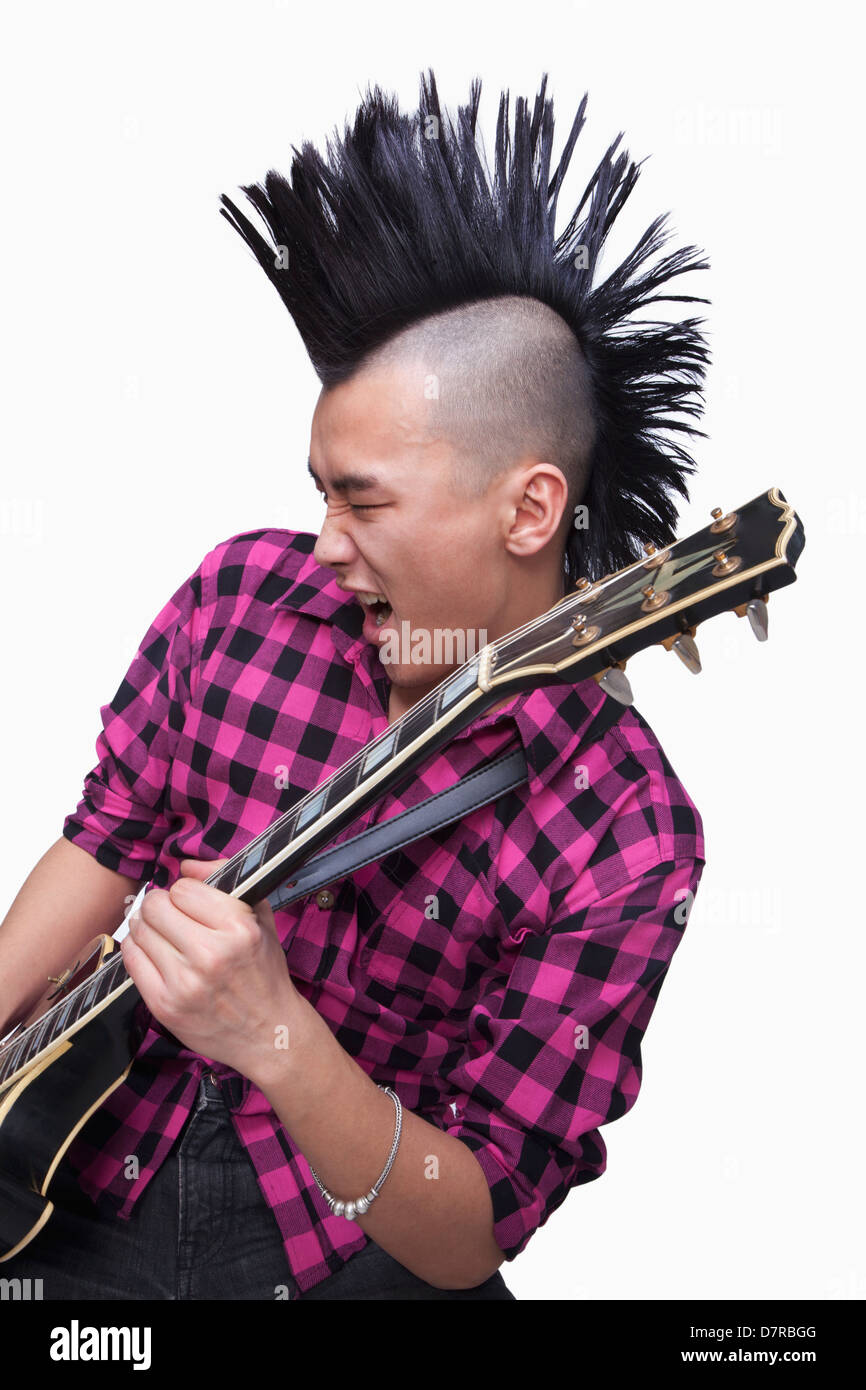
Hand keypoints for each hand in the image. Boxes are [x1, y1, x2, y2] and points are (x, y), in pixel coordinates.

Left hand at [120, 856, 309, 1083]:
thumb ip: (226, 880)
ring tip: (163, 936)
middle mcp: (211, 955)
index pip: (182, 889)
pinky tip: (154, 954)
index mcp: (238, 928)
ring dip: (147, 928)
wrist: (268, 1033)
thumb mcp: (260, 918)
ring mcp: (185, 983)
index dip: (184, 893)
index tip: (190, 903)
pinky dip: (137, 951)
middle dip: (159, 906)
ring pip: (138, 931)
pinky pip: (130, 961)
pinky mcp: (165, 1006)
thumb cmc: (263, 972)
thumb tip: (185, 865)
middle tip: (169, 916)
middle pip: (155, 907)